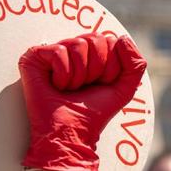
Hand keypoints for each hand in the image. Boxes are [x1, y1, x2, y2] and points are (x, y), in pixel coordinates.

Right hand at [18, 33, 146, 170]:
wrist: (72, 132)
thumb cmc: (94, 112)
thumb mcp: (124, 89)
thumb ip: (135, 65)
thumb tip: (123, 38)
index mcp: (93, 53)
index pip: (111, 40)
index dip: (111, 66)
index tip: (101, 84)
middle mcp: (73, 49)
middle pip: (95, 39)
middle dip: (96, 69)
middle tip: (84, 87)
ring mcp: (53, 52)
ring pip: (78, 44)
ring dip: (79, 75)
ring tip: (70, 89)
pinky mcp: (34, 57)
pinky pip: (59, 51)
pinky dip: (63, 74)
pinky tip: (57, 86)